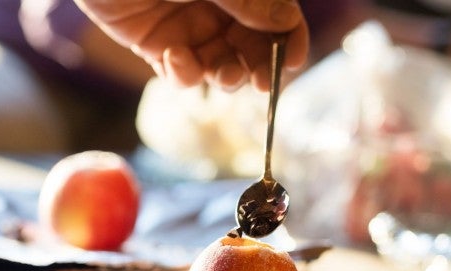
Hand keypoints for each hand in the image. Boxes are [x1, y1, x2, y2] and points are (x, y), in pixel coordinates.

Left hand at [73, 0, 308, 90]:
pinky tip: (175, 60)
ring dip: (225, 75)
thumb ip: (247, 0)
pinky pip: (182, 71)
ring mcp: (187, 26)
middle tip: (260, 82)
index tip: (293, 60)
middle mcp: (217, 5)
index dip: (288, 36)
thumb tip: (286, 23)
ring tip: (221, 75)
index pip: (274, 12)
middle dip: (258, 64)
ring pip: (220, 63)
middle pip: (252, 44)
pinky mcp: (157, 45)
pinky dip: (184, 74)